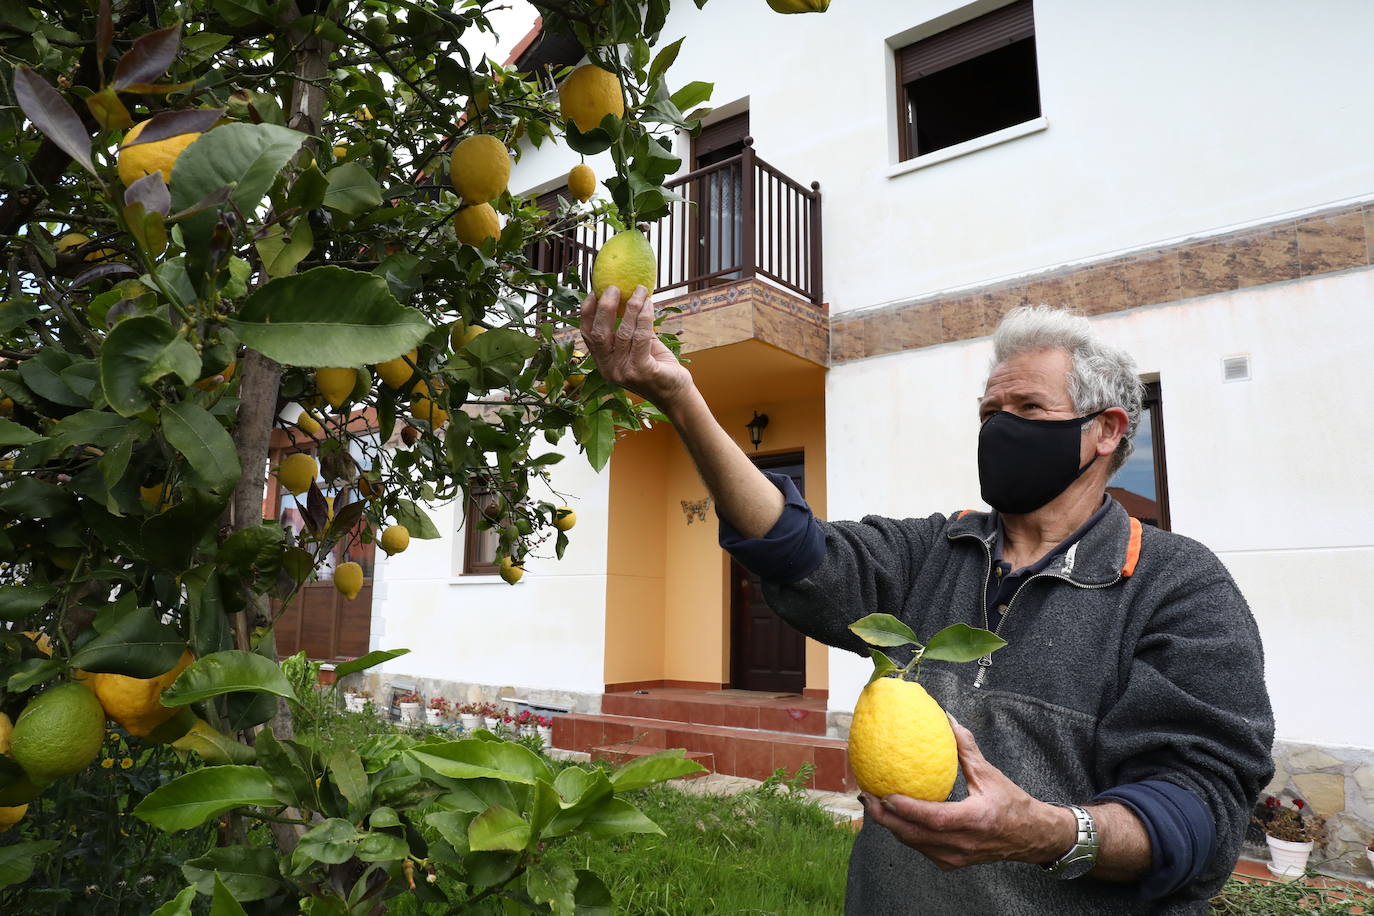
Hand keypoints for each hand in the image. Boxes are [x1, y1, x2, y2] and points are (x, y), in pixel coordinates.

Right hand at [579, 285, 693, 407]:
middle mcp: (609, 369)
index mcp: (603, 363)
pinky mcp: (643, 371)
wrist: (676, 394)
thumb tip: (627, 294)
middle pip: (599, 333)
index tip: (594, 292)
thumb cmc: (657, 367)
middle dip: (605, 306)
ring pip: (623, 332)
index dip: (588, 312)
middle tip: (614, 287)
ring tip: (640, 290)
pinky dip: (645, 317)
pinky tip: (649, 304)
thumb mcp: (637, 347)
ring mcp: (624, 372)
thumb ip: (628, 328)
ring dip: (632, 307)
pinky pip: (642, 337)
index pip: (587, 335)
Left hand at [860, 716, 1073, 870]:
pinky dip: (905, 832)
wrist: (1030, 837)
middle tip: (866, 797)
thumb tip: (946, 718)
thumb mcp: (989, 774)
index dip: (907, 808)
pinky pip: (921, 848)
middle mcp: (963, 843)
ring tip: (873, 804)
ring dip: (891, 825)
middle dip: (885, 818)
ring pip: (914, 844)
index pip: (934, 818)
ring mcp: (956, 857)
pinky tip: (893, 815)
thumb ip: (965, 747)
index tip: (885, 792)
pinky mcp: (952, 863)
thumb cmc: (1011, 803)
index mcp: (975, 819)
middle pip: (915, 836)